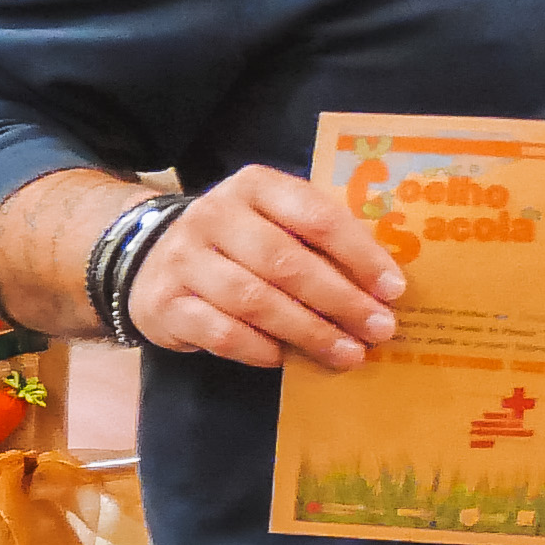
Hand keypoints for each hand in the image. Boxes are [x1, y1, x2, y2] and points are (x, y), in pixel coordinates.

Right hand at [131, 167, 402, 371]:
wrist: (150, 257)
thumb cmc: (240, 242)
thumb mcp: (276, 221)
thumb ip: (321, 240)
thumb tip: (385, 287)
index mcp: (255, 186)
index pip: (316, 217)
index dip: (360, 255)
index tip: (394, 289)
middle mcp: (214, 215)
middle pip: (286, 263)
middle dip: (340, 301)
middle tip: (378, 330)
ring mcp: (183, 259)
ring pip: (254, 301)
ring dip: (309, 332)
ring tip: (348, 354)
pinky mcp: (163, 303)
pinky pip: (220, 332)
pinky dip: (259, 348)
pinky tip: (286, 358)